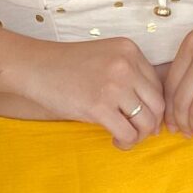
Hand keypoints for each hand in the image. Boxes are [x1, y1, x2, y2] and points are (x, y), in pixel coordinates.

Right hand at [14, 36, 166, 146]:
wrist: (35, 67)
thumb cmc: (66, 65)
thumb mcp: (105, 57)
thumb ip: (128, 73)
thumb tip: (151, 110)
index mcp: (130, 50)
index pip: (158, 85)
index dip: (154, 106)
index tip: (145, 117)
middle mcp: (126, 65)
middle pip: (158, 104)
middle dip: (152, 124)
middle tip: (140, 132)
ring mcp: (114, 85)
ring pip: (146, 121)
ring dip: (140, 136)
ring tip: (126, 138)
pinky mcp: (99, 106)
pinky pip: (128, 133)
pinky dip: (126, 142)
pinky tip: (115, 140)